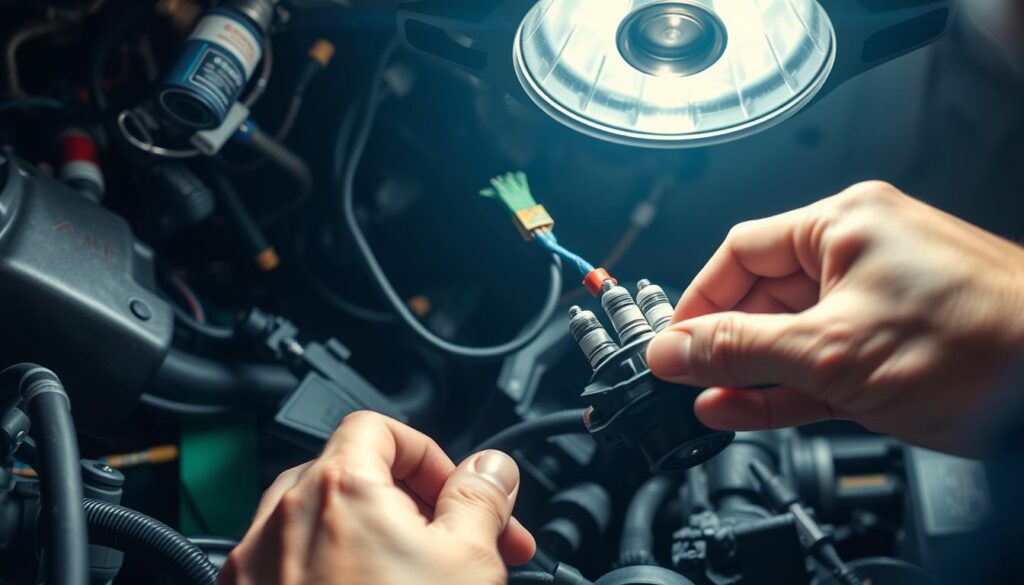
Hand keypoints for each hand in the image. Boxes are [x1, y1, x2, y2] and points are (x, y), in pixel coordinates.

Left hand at [218, 411, 535, 584]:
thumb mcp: (468, 562)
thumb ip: (480, 498)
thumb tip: (491, 468)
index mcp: (338, 488)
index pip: (380, 429)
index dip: (430, 455)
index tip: (459, 494)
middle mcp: (281, 520)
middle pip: (348, 474)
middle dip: (408, 502)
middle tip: (453, 542)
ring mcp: (253, 570)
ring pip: (315, 523)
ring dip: (367, 535)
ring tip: (412, 577)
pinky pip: (286, 568)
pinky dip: (326, 572)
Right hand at [646, 181, 1023, 454]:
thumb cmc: (979, 345)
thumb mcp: (829, 349)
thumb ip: (740, 351)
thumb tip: (673, 351)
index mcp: (843, 224)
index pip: (742, 252)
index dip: (699, 299)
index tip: (671, 341)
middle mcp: (860, 254)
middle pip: (764, 296)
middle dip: (723, 342)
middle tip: (684, 377)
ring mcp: (878, 304)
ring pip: (791, 336)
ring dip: (749, 372)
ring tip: (707, 399)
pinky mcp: (892, 349)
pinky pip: (819, 363)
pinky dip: (783, 387)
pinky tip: (742, 409)